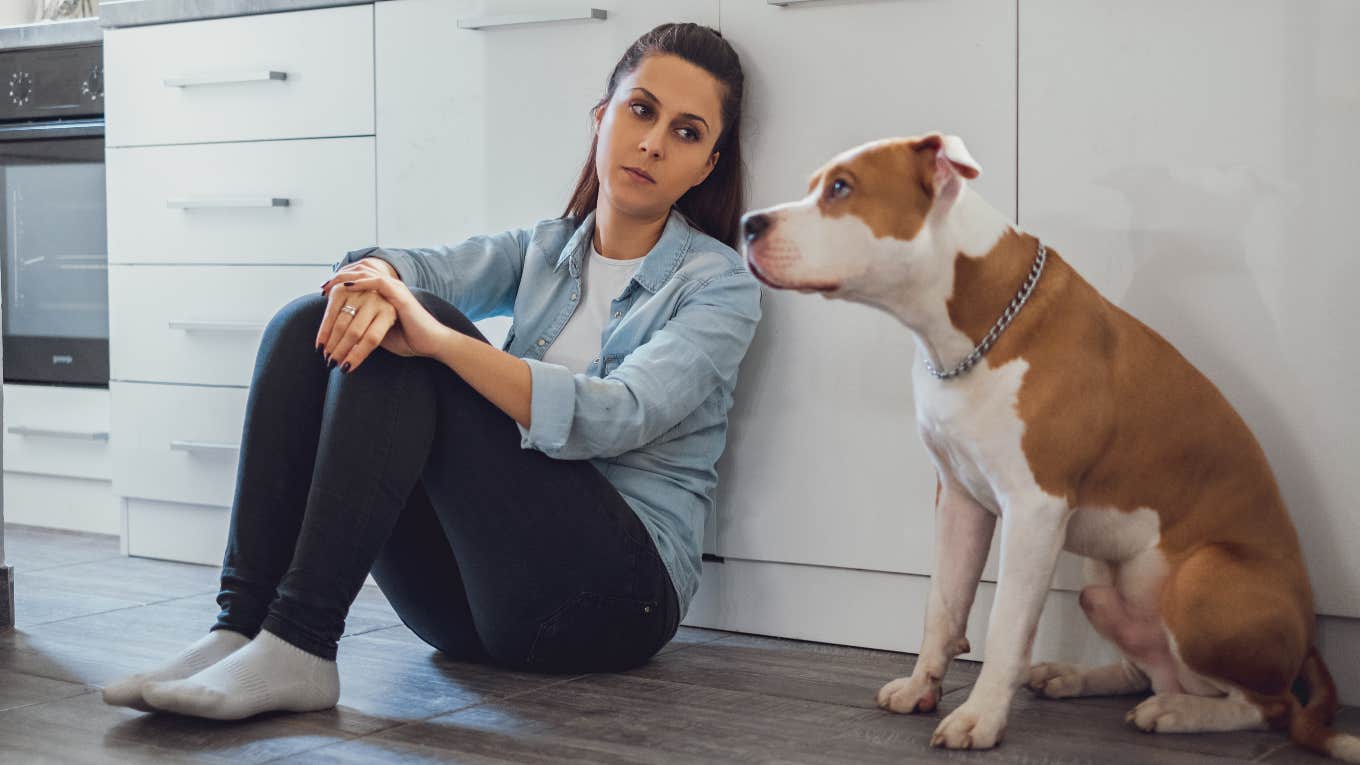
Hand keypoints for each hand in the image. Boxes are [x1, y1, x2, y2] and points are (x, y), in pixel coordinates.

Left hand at [318, 274, 455, 372]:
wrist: (431, 344)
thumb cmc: (408, 340)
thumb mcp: (377, 332)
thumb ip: (362, 326)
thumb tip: (339, 334)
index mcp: (381, 296)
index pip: (355, 285)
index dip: (336, 286)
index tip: (320, 292)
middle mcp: (386, 289)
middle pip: (355, 283)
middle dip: (336, 287)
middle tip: (320, 290)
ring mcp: (394, 290)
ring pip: (362, 279)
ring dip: (344, 285)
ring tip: (327, 288)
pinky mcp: (400, 295)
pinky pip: (378, 282)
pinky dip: (361, 281)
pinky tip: (346, 287)